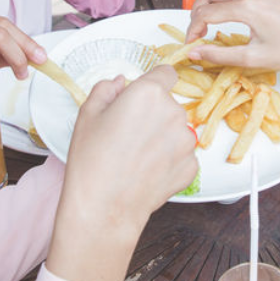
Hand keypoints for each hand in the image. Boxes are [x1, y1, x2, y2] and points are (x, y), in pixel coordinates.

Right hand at [46, 65, 197, 280]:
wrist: (104, 207)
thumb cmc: (92, 161)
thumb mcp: (88, 114)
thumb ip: (107, 89)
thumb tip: (120, 82)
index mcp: (149, 93)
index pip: (166, 73)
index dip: (154, 82)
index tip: (145, 93)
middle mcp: (174, 113)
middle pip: (168, 104)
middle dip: (153, 113)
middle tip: (128, 133)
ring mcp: (186, 141)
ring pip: (176, 130)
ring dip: (162, 137)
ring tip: (136, 156)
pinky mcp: (191, 166)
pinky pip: (182, 155)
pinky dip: (169, 160)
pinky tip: (146, 170)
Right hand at [184, 0, 279, 74]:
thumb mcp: (254, 58)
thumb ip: (220, 55)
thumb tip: (195, 52)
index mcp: (248, 8)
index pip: (206, 13)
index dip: (193, 29)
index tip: (192, 43)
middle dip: (197, 10)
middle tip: (198, 30)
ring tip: (209, 15)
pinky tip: (227, 4)